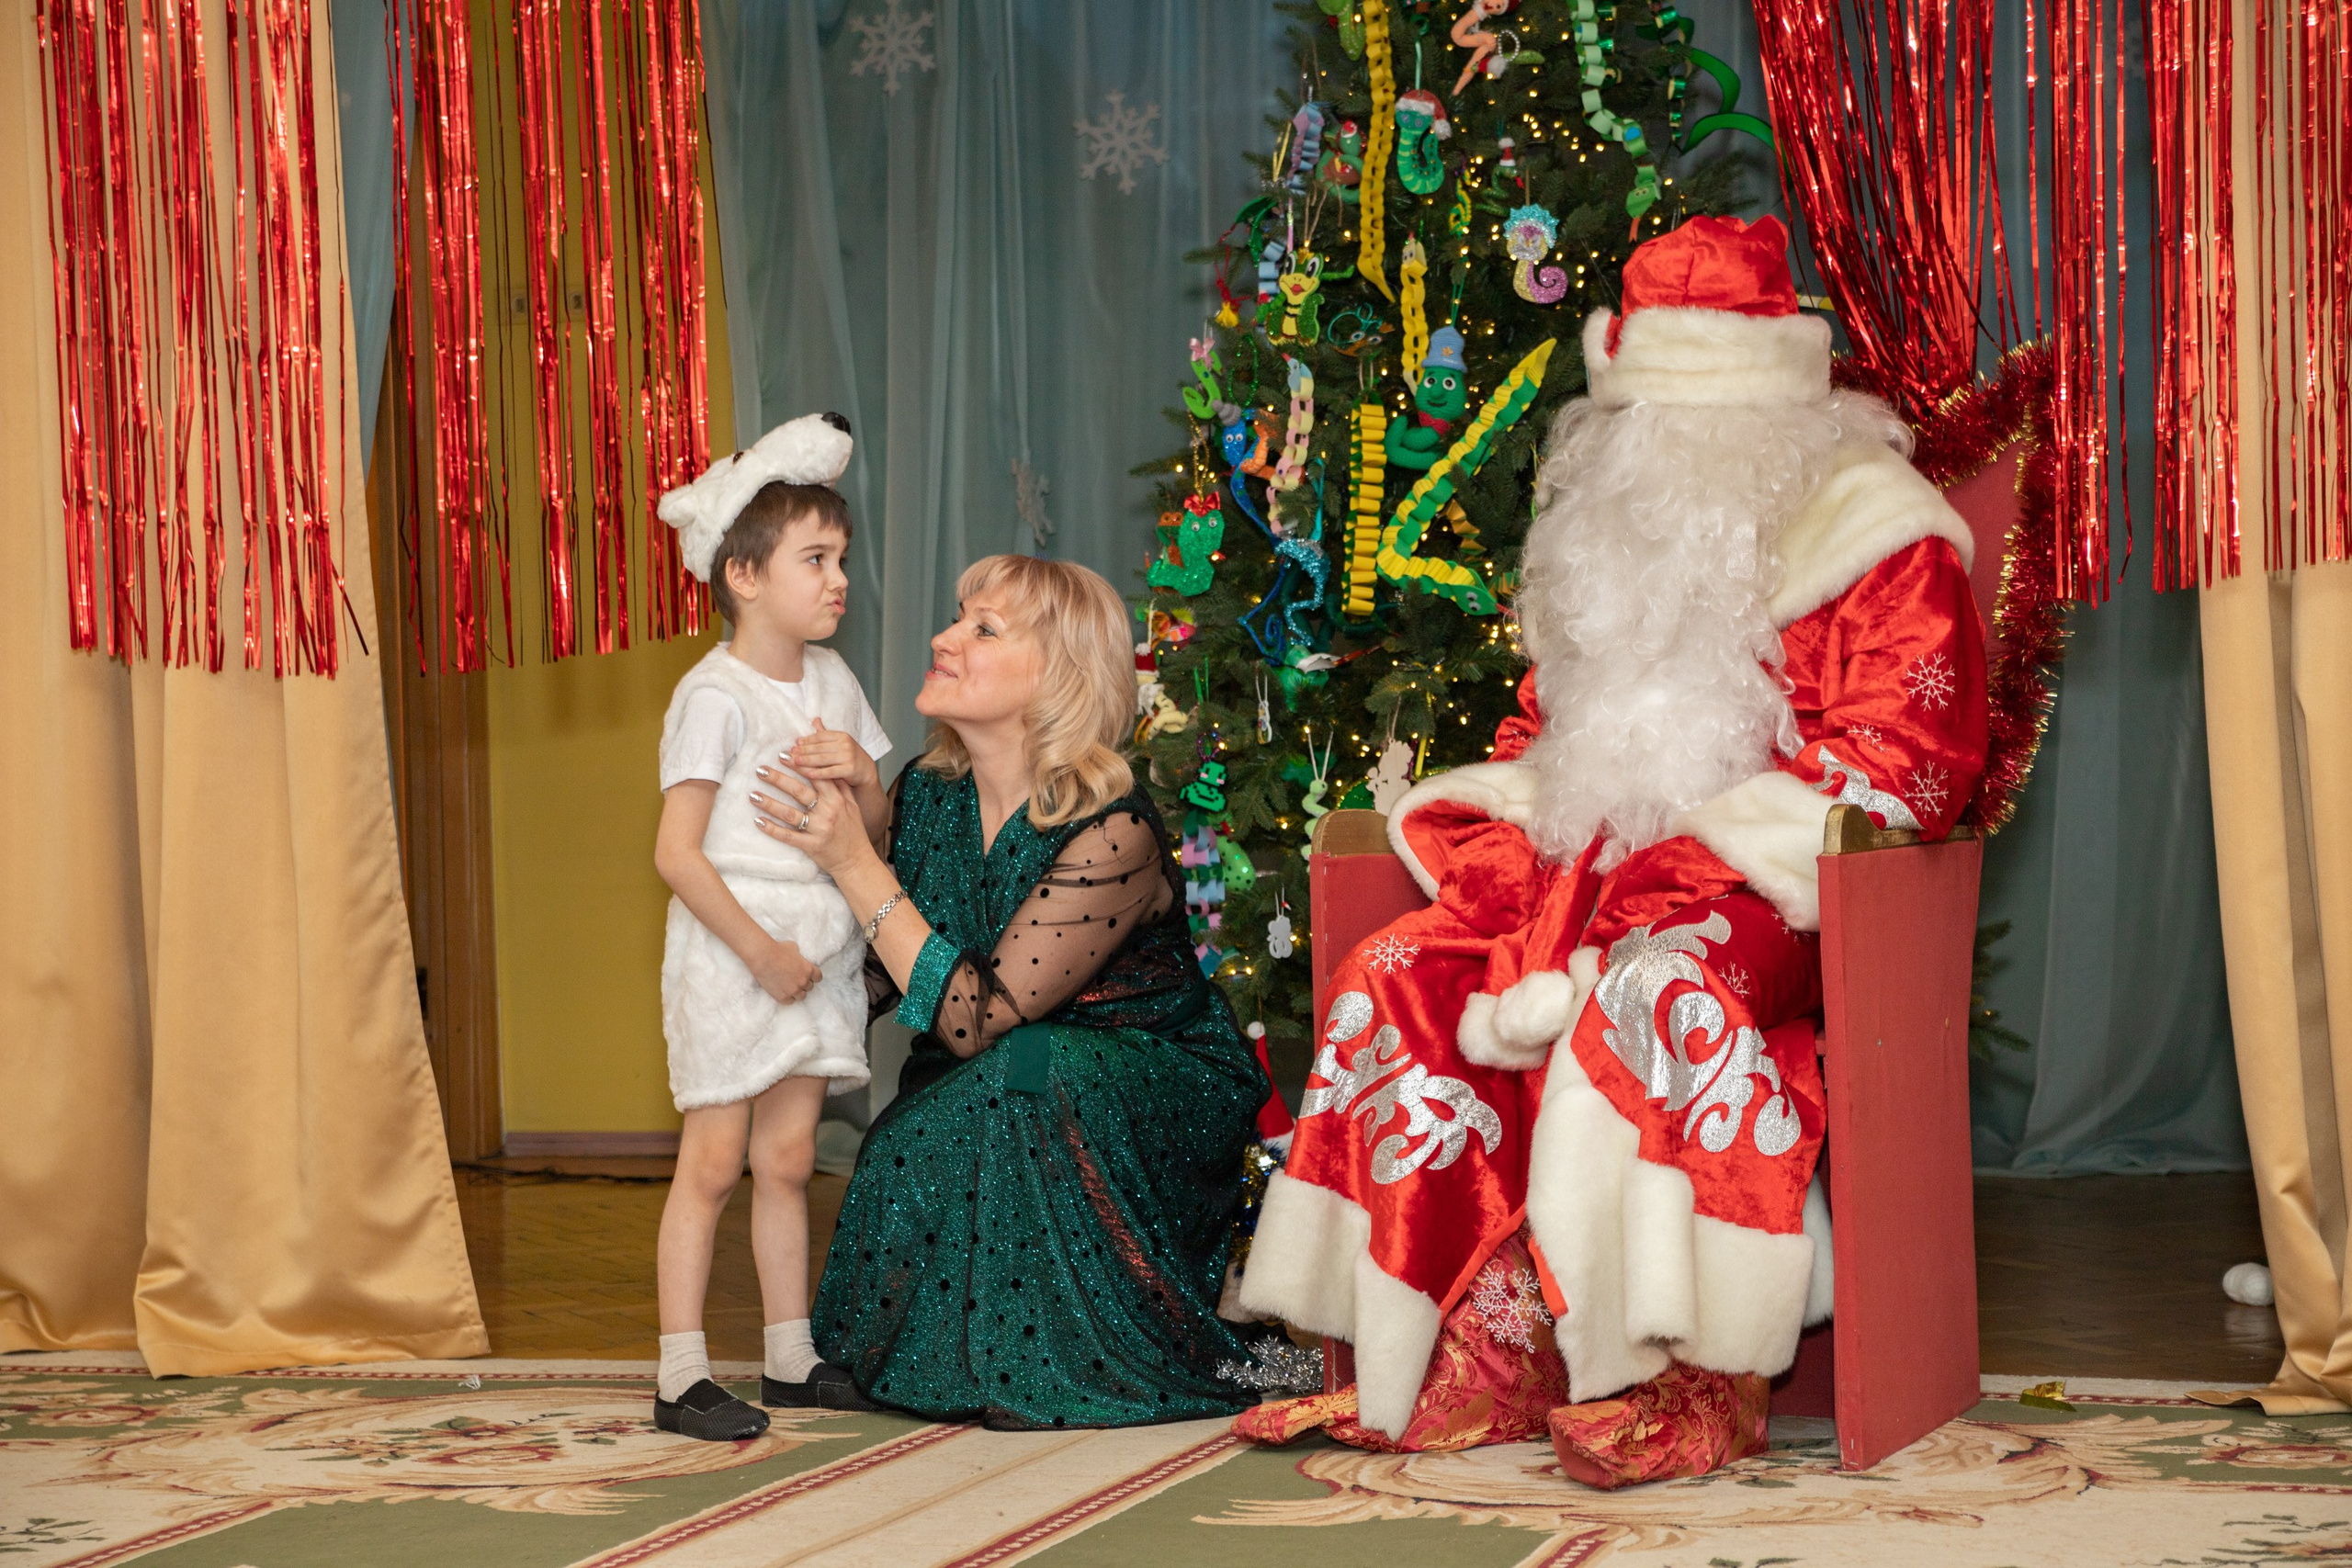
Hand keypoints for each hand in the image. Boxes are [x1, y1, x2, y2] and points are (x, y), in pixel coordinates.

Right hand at [748, 937, 819, 1005]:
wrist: (763, 957)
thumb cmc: (778, 949)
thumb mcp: (794, 948)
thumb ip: (800, 957)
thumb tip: (798, 957)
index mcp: (808, 969)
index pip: (818, 978)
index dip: (813, 976)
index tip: (808, 976)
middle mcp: (803, 981)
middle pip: (809, 987)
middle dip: (804, 983)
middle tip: (795, 979)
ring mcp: (793, 990)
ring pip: (801, 996)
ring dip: (797, 992)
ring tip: (790, 987)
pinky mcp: (782, 997)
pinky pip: (790, 1002)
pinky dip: (787, 998)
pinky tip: (783, 992)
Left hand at [751, 769, 870, 876]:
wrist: (857, 861)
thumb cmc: (854, 832)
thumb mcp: (853, 806)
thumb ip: (841, 787)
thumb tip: (829, 767)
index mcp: (837, 800)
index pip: (816, 777)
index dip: (799, 765)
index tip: (783, 755)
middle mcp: (828, 812)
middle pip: (799, 791)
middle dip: (778, 779)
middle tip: (760, 769)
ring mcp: (819, 829)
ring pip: (790, 814)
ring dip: (770, 803)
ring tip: (753, 795)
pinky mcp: (811, 845)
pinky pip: (788, 836)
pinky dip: (772, 829)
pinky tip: (758, 821)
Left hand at [786, 719, 877, 790]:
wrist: (866, 771)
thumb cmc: (849, 756)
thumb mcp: (839, 742)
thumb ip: (825, 733)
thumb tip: (814, 719)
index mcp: (841, 736)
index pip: (821, 736)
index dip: (807, 740)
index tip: (796, 744)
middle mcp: (846, 744)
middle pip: (820, 747)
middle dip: (804, 750)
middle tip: (791, 753)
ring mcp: (848, 757)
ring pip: (823, 759)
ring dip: (808, 760)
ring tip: (795, 762)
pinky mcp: (850, 769)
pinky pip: (830, 771)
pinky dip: (819, 773)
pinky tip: (808, 774)